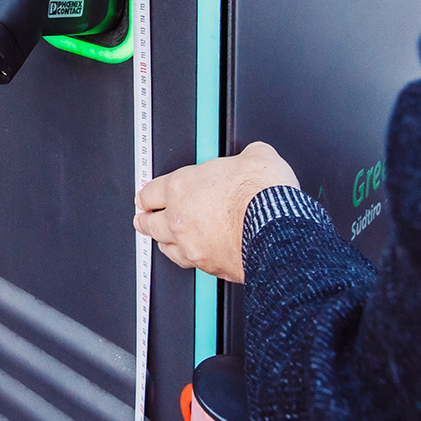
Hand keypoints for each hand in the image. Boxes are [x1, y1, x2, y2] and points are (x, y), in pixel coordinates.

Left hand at [132, 142, 298, 282]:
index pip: (150, 192)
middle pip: (150, 222)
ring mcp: (192, 244)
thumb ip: (247, 155)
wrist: (278, 230)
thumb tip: (256, 154)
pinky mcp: (209, 266)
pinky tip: (190, 257)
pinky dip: (188, 259)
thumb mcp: (257, 157)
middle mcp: (180, 218)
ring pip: (165, 246)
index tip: (144, 198)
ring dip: (162, 242)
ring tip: (160, 241)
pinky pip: (190, 264)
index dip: (146, 195)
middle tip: (142, 219)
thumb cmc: (263, 195)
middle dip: (144, 220)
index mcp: (182, 186)